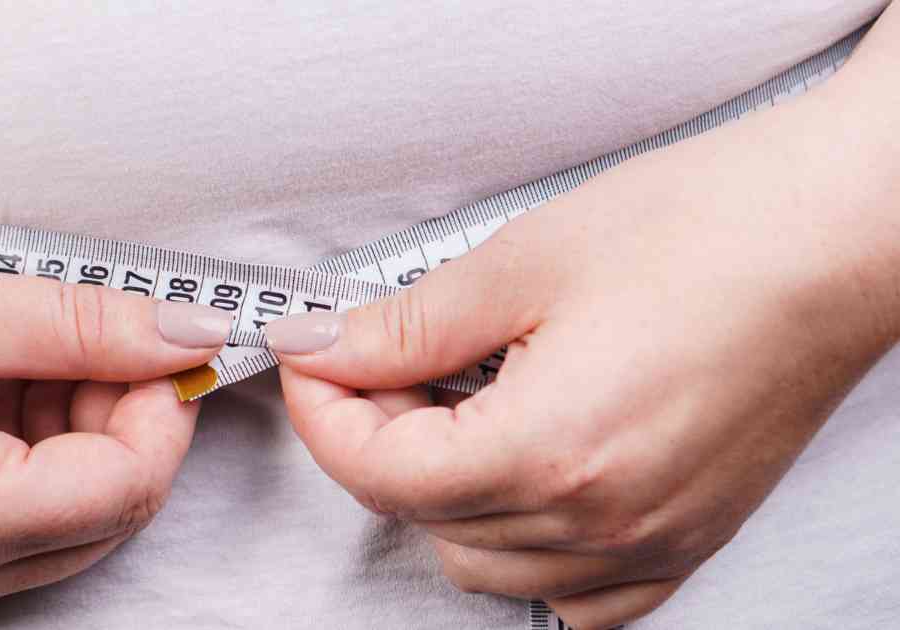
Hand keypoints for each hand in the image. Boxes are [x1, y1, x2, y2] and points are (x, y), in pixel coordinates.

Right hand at [0, 244, 231, 627]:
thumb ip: (83, 325)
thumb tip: (189, 333)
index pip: (128, 485)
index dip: (160, 404)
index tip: (152, 333)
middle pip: (100, 516)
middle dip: (112, 422)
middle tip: (80, 336)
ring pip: (54, 528)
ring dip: (62, 442)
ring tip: (5, 355)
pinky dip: (11, 464)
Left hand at [264, 84, 899, 626]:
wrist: (835, 236)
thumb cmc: (708, 231)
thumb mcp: (523, 262)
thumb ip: (406, 326)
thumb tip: (325, 349)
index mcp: (550, 451)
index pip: (378, 473)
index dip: (324, 411)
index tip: (316, 356)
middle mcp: (601, 520)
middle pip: (421, 516)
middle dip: (377, 437)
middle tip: (387, 358)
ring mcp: (649, 541)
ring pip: (483, 563)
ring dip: (443, 492)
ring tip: (462, 402)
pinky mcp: (686, 540)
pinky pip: (576, 597)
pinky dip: (525, 548)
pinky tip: (526, 469)